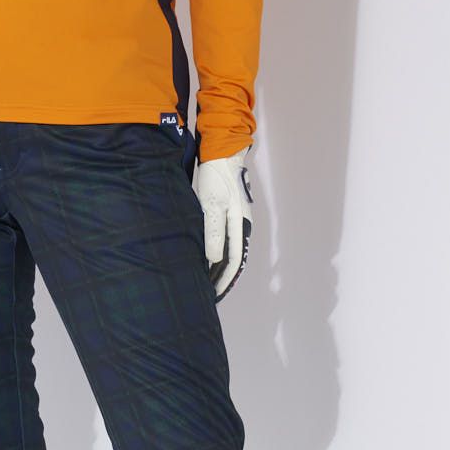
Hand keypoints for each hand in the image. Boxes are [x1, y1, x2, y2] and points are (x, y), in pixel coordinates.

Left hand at [195, 145, 253, 300]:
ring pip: (230, 253)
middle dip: (222, 280)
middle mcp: (241, 226)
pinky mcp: (229, 215)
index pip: (233, 262)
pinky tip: (207, 260)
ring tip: (208, 283)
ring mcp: (236, 221)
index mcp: (239, 227)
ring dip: (219, 269)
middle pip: (234, 261)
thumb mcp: (211, 206)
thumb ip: (214, 234)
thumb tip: (215, 260)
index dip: (224, 281)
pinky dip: (217, 255)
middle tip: (210, 295)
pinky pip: (226, 242)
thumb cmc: (217, 179)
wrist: (222, 154)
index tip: (214, 296)